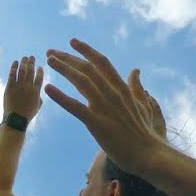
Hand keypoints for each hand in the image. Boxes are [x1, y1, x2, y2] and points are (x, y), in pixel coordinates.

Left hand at [3, 55, 44, 120]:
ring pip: (22, 70)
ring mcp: (19, 85)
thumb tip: (39, 94)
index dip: (40, 71)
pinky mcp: (10, 86)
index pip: (40, 77)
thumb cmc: (27, 114)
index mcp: (36, 90)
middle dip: (32, 63)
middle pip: (31, 71)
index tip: (39, 67)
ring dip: (24, 62)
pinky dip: (14, 67)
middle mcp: (28, 86)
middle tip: (32, 57)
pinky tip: (15, 62)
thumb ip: (39, 98)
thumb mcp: (37, 107)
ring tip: (24, 58)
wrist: (16, 118)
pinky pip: (12, 74)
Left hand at [44, 39, 167, 173]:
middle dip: (68, 57)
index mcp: (122, 89)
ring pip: (81, 81)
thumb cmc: (144, 133)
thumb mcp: (143, 105)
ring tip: (49, 61)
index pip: (102, 63)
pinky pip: (75, 107)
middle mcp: (112, 93)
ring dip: (64, 69)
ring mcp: (105, 107)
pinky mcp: (97, 123)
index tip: (72, 42)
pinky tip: (48, 89)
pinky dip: (60, 97)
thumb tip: (135, 71)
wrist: (147, 153)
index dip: (86, 50)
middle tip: (51, 51)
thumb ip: (136, 87)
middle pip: (88, 68)